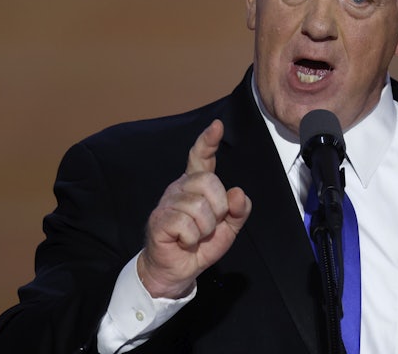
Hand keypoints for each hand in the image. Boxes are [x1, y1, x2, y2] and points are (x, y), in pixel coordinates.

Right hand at [138, 119, 251, 297]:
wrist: (178, 270)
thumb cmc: (200, 245)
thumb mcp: (229, 228)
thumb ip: (239, 210)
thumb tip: (238, 193)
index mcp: (196, 185)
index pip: (201, 157)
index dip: (208, 141)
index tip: (217, 126)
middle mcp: (180, 187)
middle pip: (209, 181)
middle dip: (218, 208)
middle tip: (210, 225)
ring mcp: (167, 202)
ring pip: (199, 207)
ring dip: (205, 229)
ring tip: (196, 236)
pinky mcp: (159, 220)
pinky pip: (187, 224)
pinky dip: (193, 239)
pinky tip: (185, 241)